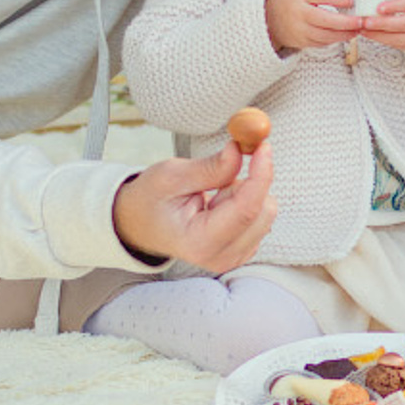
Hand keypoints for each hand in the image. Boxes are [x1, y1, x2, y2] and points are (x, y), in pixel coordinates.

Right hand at [113, 141, 275, 271]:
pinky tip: (219, 205)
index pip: (247, 208)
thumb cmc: (151, 200)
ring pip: (265, 212)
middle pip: (263, 211)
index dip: (261, 175)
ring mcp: (234, 257)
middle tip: (217, 174)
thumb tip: (241, 151)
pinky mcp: (242, 251)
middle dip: (249, 182)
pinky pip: (261, 217)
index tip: (263, 147)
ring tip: (212, 195)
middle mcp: (222, 257)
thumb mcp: (171, 176)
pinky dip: (245, 202)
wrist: (139, 224)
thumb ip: (211, 167)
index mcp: (201, 242)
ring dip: (244, 193)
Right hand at [265, 0, 363, 52]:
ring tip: (357, 29)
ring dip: (345, 34)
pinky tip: (344, 34)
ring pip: (326, 36)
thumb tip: (347, 0)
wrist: (269, 18)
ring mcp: (300, 33)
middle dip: (347, 23)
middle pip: (326, 22)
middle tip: (361, 21)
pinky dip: (335, 39)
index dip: (338, 0)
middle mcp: (298, 17)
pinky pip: (322, 43)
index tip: (351, 1)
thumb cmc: (291, 0)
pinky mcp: (302, 43)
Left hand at [360, 0, 404, 61]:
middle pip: (404, 24)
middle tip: (365, 22)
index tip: (379, 7)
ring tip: (362, 29)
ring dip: (378, 34)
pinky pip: (398, 45)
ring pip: (399, 38)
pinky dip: (383, 40)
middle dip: (383, 24)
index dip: (395, 6)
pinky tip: (370, 34)